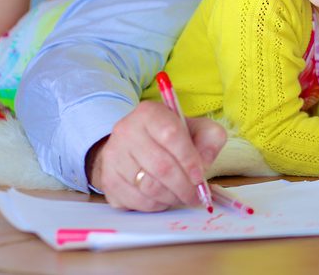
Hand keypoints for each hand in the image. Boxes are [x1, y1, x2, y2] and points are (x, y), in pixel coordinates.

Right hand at [86, 101, 226, 211]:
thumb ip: (210, 139)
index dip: (189, 159)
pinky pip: (137, 201)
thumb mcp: (196, 129)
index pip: (171, 135)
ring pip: (149, 187)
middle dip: (184, 186)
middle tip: (196, 195)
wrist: (134, 146)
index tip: (200, 176)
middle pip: (161, 166)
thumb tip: (204, 163)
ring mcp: (113, 156)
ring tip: (183, 196)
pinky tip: (165, 198)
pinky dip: (157, 205)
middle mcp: (126, 130)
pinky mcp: (108, 180)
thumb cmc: (171, 139)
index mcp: (149, 113)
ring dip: (172, 197)